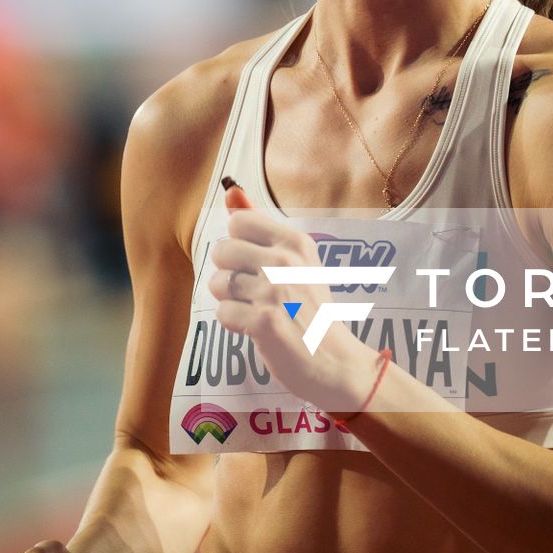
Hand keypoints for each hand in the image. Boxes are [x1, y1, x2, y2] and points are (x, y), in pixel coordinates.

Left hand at [207, 182, 380, 415]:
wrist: (334, 360)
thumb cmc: (311, 308)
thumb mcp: (296, 260)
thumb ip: (259, 224)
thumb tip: (231, 191)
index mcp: (295, 242)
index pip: (238, 221)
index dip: (238, 244)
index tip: (258, 264)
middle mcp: (285, 261)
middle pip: (221, 250)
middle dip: (230, 274)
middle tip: (256, 292)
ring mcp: (274, 291)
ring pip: (217, 283)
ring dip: (231, 301)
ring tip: (257, 310)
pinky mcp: (264, 322)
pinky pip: (223, 313)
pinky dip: (235, 324)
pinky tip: (257, 328)